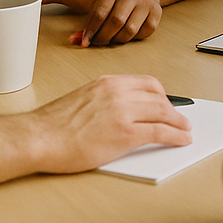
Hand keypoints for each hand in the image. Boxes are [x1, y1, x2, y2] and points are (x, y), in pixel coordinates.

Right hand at [31, 74, 192, 173]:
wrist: (38, 138)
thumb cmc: (51, 125)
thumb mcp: (81, 100)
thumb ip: (103, 101)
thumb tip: (118, 112)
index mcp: (107, 83)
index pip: (146, 83)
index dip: (161, 95)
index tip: (166, 103)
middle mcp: (118, 92)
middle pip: (158, 97)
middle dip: (173, 108)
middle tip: (179, 119)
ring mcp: (123, 112)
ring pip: (163, 112)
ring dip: (179, 122)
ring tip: (185, 130)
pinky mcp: (126, 133)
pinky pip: (160, 132)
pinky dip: (176, 136)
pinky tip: (181, 140)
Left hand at [66, 0, 164, 47]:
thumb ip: (90, 18)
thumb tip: (74, 40)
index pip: (100, 12)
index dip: (90, 30)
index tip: (83, 42)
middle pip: (115, 22)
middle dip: (104, 37)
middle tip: (97, 42)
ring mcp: (145, 1)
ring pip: (129, 29)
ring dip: (118, 39)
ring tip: (112, 39)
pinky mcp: (157, 11)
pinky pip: (144, 32)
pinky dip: (134, 38)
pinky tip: (127, 35)